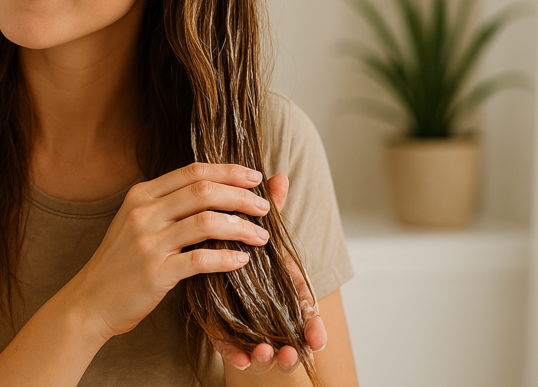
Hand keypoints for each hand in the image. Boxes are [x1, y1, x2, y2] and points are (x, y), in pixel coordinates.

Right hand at [66, 162, 272, 341]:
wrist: (90, 301)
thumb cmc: (122, 262)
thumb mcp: (137, 222)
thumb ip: (170, 204)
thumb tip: (215, 187)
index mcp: (142, 195)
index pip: (193, 171)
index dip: (228, 171)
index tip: (255, 177)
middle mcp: (144, 213)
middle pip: (204, 191)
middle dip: (241, 196)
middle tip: (265, 208)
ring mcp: (148, 242)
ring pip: (206, 222)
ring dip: (241, 227)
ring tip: (261, 236)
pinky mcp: (155, 272)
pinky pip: (200, 260)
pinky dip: (227, 258)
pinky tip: (242, 260)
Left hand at [210, 172, 326, 373]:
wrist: (219, 269)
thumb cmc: (249, 249)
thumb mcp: (258, 229)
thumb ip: (270, 207)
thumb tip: (279, 176)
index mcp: (284, 287)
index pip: (305, 310)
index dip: (314, 327)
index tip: (318, 340)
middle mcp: (271, 309)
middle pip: (288, 336)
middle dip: (291, 350)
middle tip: (288, 353)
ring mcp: (250, 321)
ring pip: (262, 346)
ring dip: (264, 355)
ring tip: (260, 354)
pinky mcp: (226, 329)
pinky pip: (231, 348)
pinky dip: (236, 355)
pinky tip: (239, 360)